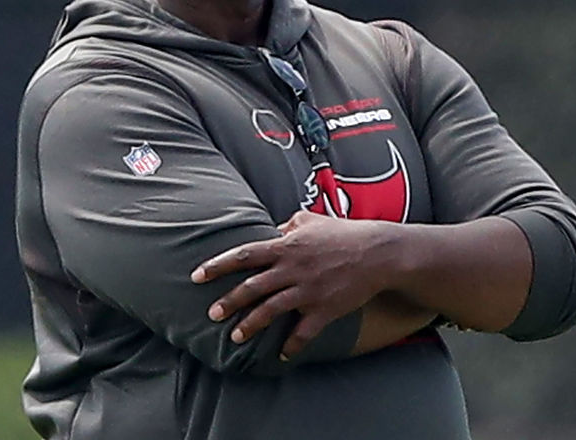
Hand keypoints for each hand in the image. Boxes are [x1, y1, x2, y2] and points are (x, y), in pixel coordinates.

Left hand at [191, 211, 400, 359]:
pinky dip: (291, 345)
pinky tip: (280, 355)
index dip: (217, 265)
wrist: (379, 253)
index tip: (196, 275)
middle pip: (252, 287)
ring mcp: (308, 291)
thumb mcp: (311, 221)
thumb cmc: (343, 233)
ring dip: (251, 325)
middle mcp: (292, 269)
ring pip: (272, 310)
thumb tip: (272, 229)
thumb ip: (287, 225)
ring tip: (234, 337)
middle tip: (211, 313)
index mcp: (286, 246)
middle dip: (228, 302)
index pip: (244, 255)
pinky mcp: (324, 309)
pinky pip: (303, 332)